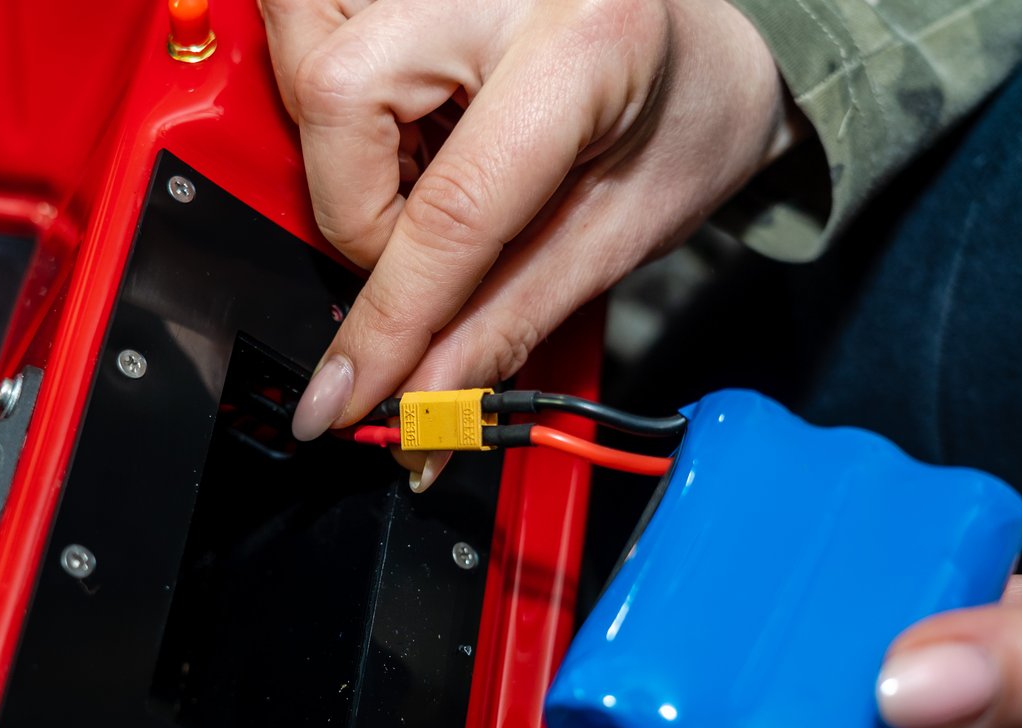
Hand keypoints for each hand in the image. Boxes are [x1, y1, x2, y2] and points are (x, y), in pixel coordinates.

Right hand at [262, 0, 804, 484]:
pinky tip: (403, 124)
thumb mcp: (616, 234)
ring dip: (338, 142)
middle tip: (416, 241)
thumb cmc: (686, 119)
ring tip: (419, 165)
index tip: (345, 394)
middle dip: (355, 208)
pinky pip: (310, 21)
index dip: (389, 320)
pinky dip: (339, 99)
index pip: (449, 207)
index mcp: (586, 42)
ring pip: (306, 49)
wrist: (714, 45)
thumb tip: (420, 395)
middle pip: (338, 95)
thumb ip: (507, 319)